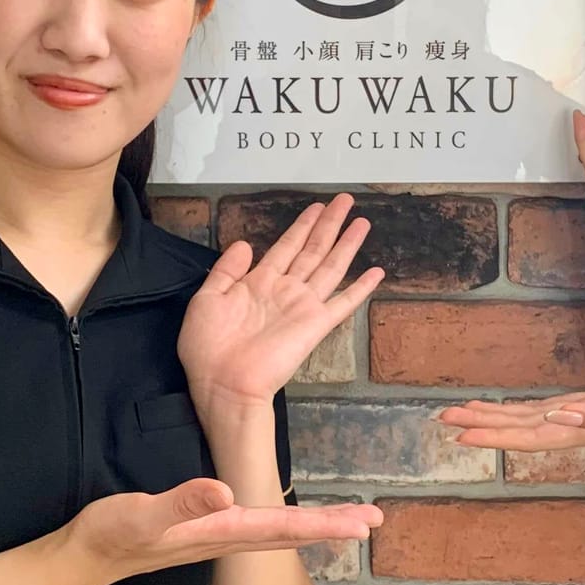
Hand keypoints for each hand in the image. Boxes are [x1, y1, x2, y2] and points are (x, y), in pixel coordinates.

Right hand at [64, 478, 382, 584]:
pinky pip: (256, 526)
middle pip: (290, 533)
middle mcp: (226, 537)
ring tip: (347, 517)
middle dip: (333, 526)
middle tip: (375, 519)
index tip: (363, 522)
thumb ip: (180, 505)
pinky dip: (283, 519)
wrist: (83, 560)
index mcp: (220, 532)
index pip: (284, 529)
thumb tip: (225, 492)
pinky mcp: (204, 529)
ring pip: (276, 531)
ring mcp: (217, 537)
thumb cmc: (110, 536)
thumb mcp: (140, 516)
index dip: (326, 524)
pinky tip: (285, 515)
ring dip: (314, 525)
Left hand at [178, 194, 382, 416]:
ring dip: (347, 244)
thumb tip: (246, 243)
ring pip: (330, 266)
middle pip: (313, 249)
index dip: (302, 225)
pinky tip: (377, 272)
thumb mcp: (207, 299)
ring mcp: (303, 306)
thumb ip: (226, 270)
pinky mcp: (316, 325)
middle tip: (345, 200)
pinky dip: (360, 288)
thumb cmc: (208, 346)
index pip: (286, 246)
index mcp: (259, 283)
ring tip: (362, 222)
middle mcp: (286, 290)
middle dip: (329, 224)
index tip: (317, 206)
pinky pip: (343, 303)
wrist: (223, 384)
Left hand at [439, 380, 584, 463]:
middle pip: (523, 428)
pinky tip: (514, 412)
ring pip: (534, 420)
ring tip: (464, 415)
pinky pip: (552, 411)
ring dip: (498, 418)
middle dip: (483, 425)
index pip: (531, 432)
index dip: (495, 432)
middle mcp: (582, 425)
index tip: (460, 433)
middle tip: (441, 422)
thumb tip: (563, 415)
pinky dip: (527, 411)